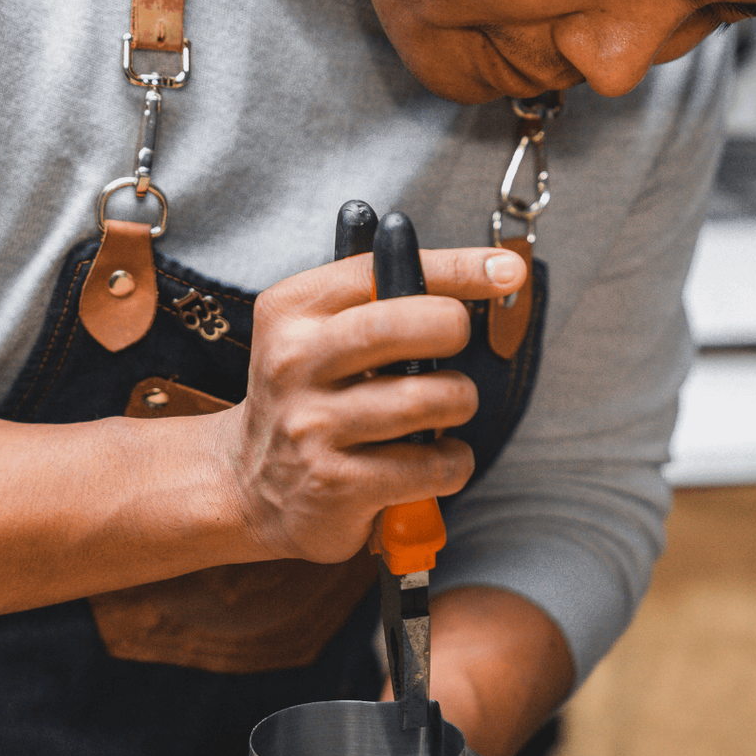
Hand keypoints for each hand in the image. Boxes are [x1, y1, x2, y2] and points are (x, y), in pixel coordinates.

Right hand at [215, 247, 525, 563]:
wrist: (249, 487)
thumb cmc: (307, 400)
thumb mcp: (316, 334)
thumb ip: (378, 297)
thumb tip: (482, 267)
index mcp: (291, 312)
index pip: (379, 273)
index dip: (454, 268)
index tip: (506, 270)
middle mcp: (294, 364)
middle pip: (402, 325)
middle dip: (452, 330)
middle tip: (455, 347)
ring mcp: (313, 427)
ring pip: (427, 400)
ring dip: (457, 403)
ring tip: (445, 408)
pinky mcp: (337, 485)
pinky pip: (429, 466)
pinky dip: (452, 463)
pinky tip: (434, 462)